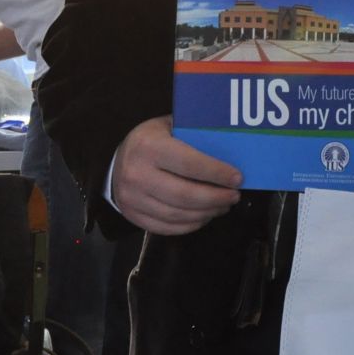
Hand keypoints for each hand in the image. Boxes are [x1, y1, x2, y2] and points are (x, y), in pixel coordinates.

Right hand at [109, 115, 241, 234]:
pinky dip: (191, 225)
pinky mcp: (133, 216)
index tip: (237, 178)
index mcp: (148, 146)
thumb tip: (231, 147)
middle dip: (216, 198)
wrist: (116, 163)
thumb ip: (193, 135)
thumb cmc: (149, 142)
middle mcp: (138, 174)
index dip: (216, 173)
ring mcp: (133, 198)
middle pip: (185, 195)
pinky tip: (204, 216)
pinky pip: (168, 228)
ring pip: (178, 215)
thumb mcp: (167, 126)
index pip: (189, 164)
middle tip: (234, 195)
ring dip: (207, 213)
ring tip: (222, 205)